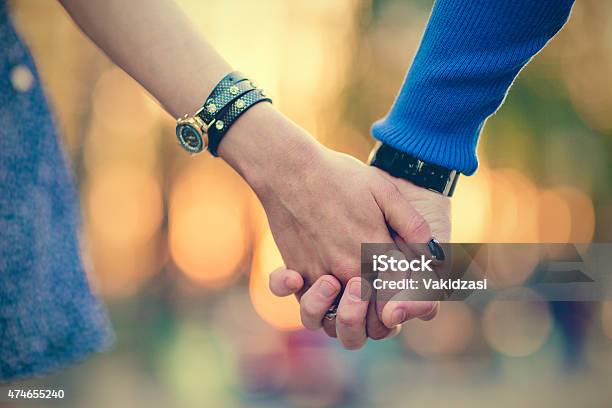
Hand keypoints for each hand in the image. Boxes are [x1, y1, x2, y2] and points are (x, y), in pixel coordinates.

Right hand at [220, 104, 437, 338]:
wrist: (290, 170)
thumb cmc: (339, 177)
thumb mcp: (384, 191)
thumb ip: (412, 225)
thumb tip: (433, 253)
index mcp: (374, 252)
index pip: (397, 293)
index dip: (405, 298)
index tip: (402, 287)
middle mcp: (346, 269)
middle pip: (367, 313)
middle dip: (376, 313)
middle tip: (375, 292)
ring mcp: (318, 273)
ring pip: (332, 317)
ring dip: (341, 316)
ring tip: (345, 292)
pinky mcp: (295, 270)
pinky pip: (300, 300)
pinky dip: (306, 298)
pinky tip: (306, 284)